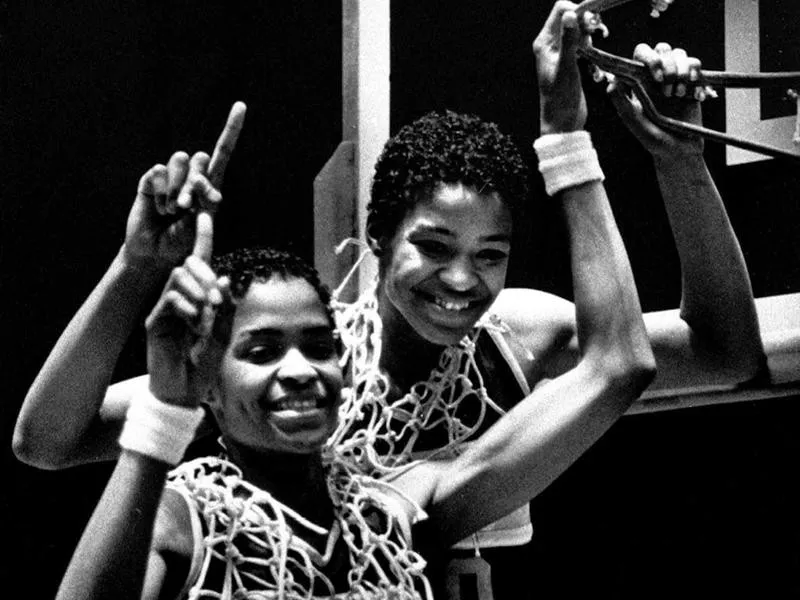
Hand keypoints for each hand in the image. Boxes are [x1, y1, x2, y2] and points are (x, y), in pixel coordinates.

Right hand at [122, 102, 246, 270]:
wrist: (157, 253)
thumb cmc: (184, 241)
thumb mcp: (203, 222)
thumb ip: (205, 198)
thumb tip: (199, 178)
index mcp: (210, 183)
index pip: (223, 151)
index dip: (231, 129)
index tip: (241, 106)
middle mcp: (191, 175)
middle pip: (200, 157)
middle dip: (196, 184)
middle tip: (187, 208)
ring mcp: (170, 177)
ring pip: (179, 159)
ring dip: (177, 188)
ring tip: (172, 210)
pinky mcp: (151, 181)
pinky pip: (158, 171)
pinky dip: (160, 193)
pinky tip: (158, 208)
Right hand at [144, 210, 233, 407]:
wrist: (183, 392)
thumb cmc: (203, 365)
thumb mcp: (222, 334)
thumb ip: (225, 308)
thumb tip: (225, 278)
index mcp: (198, 299)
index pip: (199, 264)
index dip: (202, 239)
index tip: (204, 216)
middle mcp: (180, 299)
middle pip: (189, 266)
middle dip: (205, 272)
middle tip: (218, 300)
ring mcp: (165, 309)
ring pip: (179, 278)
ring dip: (198, 291)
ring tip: (206, 316)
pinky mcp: (155, 321)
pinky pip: (170, 298)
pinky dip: (187, 306)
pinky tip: (194, 324)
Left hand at [533, 1, 593, 133]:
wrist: (562, 123)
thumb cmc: (560, 100)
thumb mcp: (566, 68)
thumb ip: (568, 41)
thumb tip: (570, 15)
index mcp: (544, 43)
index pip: (561, 10)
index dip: (579, 11)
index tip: (593, 24)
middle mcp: (550, 44)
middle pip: (571, 16)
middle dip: (587, 20)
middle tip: (599, 33)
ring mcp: (560, 51)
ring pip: (578, 29)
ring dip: (590, 32)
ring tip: (597, 43)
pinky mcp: (570, 60)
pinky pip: (582, 42)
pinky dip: (591, 44)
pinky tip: (594, 54)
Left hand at [607, 44, 704, 157]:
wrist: (681, 152)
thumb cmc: (654, 140)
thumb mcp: (635, 124)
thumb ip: (622, 104)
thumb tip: (611, 83)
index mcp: (639, 82)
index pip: (641, 54)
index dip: (649, 59)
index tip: (656, 78)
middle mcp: (656, 76)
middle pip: (662, 48)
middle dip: (668, 64)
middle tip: (668, 90)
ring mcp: (675, 77)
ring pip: (680, 54)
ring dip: (682, 71)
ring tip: (678, 95)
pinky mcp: (692, 82)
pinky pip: (696, 65)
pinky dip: (697, 76)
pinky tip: (695, 96)